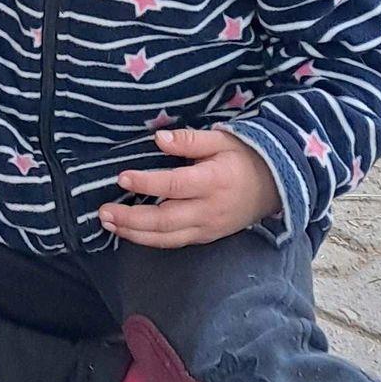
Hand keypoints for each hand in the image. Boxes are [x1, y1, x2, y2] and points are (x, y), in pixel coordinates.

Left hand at [100, 129, 281, 248]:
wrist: (276, 186)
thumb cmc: (244, 157)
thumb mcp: (221, 139)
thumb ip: (189, 140)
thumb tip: (158, 139)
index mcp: (213, 181)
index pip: (174, 184)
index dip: (147, 182)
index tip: (122, 176)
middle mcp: (209, 210)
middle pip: (165, 220)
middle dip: (131, 218)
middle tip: (103, 212)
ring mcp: (208, 228)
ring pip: (166, 238)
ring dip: (134, 233)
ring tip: (109, 223)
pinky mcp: (206, 238)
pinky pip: (174, 243)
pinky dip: (149, 239)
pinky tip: (130, 232)